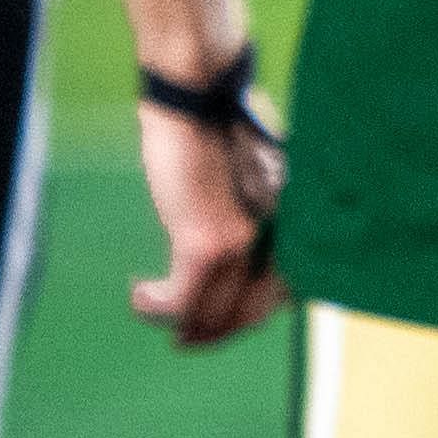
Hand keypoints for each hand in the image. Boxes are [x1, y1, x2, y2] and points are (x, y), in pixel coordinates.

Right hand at [125, 87, 283, 347]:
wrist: (200, 97)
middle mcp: (279, 244)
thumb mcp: (252, 183)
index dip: (244, 321)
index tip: (214, 329)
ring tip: (150, 306)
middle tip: (183, 341)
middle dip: (211, 332)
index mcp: (296, 231)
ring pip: (212, 312)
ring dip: (179, 320)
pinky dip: (157, 305)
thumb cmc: (223, 131)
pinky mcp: (206, 243)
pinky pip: (182, 298)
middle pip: (248, 315)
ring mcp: (245, 246)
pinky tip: (140, 295)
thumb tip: (239, 264)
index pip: (278, 298)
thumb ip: (254, 221)